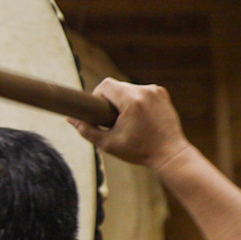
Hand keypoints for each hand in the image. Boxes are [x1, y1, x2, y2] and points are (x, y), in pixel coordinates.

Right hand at [69, 77, 191, 170]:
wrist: (170, 154)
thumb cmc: (139, 151)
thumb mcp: (108, 144)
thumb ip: (87, 130)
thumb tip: (70, 119)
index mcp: (131, 101)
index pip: (105, 85)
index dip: (98, 96)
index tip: (100, 111)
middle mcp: (145, 91)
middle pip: (117, 86)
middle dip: (111, 100)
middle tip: (112, 119)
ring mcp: (156, 90)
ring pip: (129, 88)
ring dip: (124, 99)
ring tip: (128, 120)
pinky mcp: (163, 93)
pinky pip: (141, 91)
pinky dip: (137, 100)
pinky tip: (140, 117)